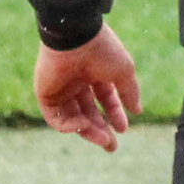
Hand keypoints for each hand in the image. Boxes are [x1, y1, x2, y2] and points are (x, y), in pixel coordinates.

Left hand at [33, 24, 141, 152]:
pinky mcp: (45, 94)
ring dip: (88, 130)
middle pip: (89, 112)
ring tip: (102, 139)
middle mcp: (78, 82)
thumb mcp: (123, 72)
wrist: (75, 37)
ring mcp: (61, 89)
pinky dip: (68, 125)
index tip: (124, 129)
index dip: (115, 114)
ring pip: (73, 117)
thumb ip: (129, 92)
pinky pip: (55, 117)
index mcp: (96, 73)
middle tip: (111, 146)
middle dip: (100, 130)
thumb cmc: (102, 51)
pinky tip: (83, 126)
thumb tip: (138, 111)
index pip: (106, 99)